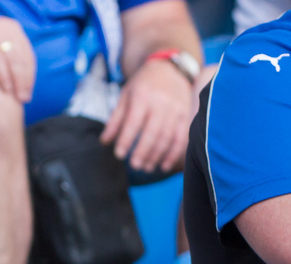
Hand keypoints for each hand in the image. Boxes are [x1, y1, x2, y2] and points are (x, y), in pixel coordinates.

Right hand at [0, 13, 34, 102]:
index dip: (30, 75)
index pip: (27, 55)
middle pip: (23, 58)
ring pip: (14, 60)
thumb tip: (11, 75)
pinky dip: (3, 76)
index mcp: (12, 28)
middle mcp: (7, 28)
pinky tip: (6, 89)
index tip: (28, 91)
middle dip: (26, 81)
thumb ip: (1, 51)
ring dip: (18, 81)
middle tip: (26, 99)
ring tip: (19, 97)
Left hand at [101, 57, 192, 171]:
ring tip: (146, 168)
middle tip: (134, 166)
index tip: (119, 155)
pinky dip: (174, 153)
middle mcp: (161, 103)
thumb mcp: (125, 96)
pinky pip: (181, 136)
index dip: (126, 140)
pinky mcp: (186, 114)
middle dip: (143, 151)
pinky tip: (165, 166)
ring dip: (157, 155)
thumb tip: (104, 142)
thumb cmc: (143, 84)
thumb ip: (115, 119)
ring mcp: (176, 109)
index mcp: (142, 97)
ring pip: (167, 136)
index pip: (133, 122)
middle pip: (152, 132)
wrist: (169, 67)